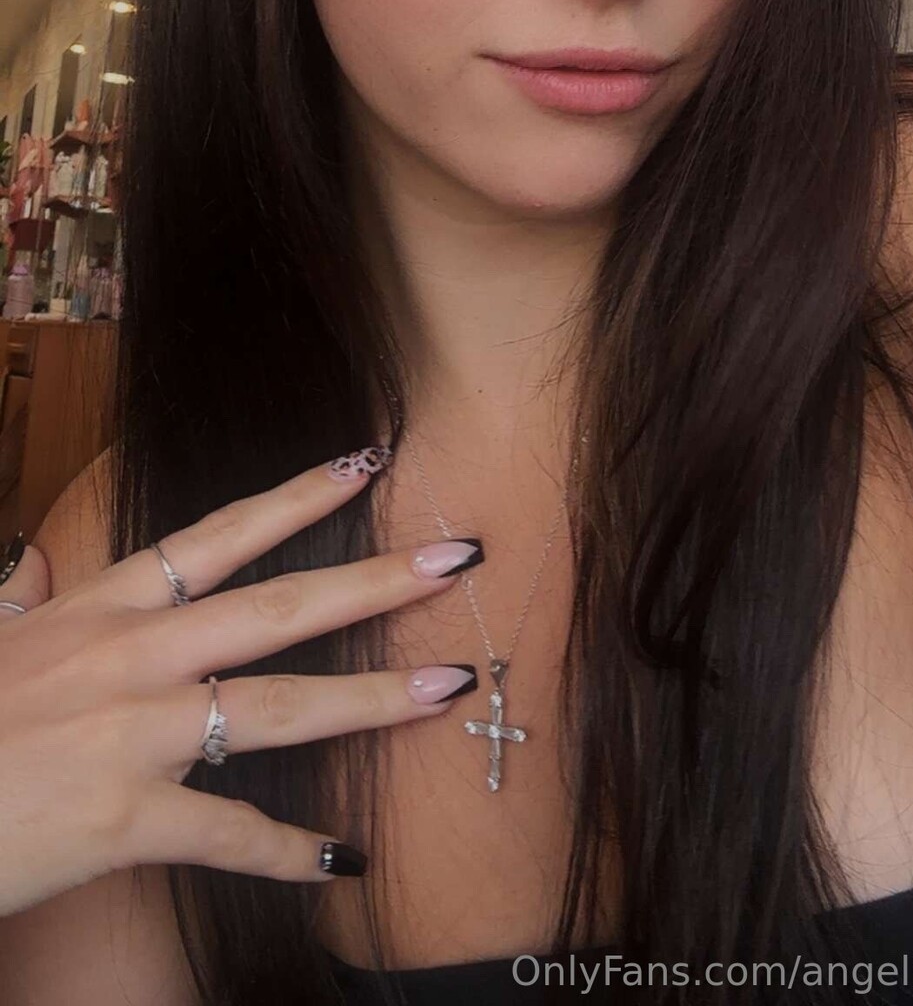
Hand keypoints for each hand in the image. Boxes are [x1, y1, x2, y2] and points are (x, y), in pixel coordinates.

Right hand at [0, 453, 482, 916]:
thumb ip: (21, 598)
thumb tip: (29, 560)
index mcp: (100, 610)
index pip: (215, 537)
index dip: (296, 497)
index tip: (366, 463)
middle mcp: (129, 657)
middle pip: (274, 606)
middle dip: (373, 581)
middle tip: (457, 558)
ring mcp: (133, 734)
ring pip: (277, 707)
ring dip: (371, 698)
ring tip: (446, 689)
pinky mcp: (125, 817)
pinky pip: (228, 833)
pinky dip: (288, 853)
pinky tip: (343, 862)